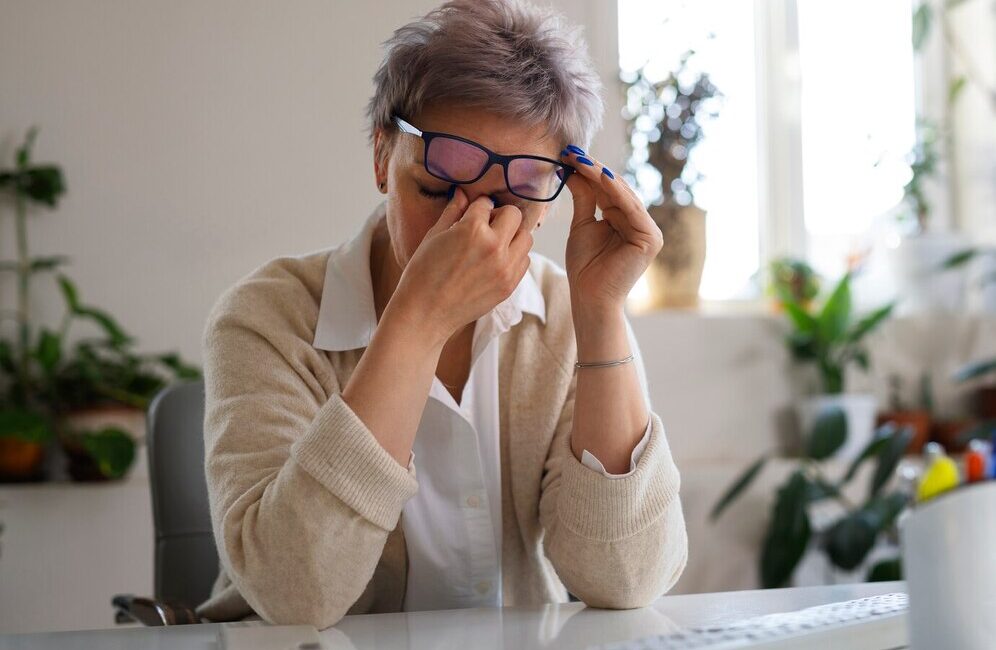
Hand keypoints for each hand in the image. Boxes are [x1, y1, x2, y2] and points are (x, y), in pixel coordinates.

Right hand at [392, 187, 532, 341]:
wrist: (425, 313)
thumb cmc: (423, 273)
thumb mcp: (434, 236)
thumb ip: (452, 212)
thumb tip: (462, 193)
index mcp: (473, 229)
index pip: (486, 203)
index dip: (477, 207)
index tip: (471, 214)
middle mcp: (494, 246)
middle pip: (514, 215)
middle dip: (500, 216)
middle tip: (486, 227)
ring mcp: (505, 268)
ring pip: (526, 237)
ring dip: (512, 235)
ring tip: (494, 244)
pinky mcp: (509, 285)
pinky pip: (524, 260)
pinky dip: (514, 256)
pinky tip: (496, 261)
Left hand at [560, 149, 662, 312]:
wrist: (589, 297)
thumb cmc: (585, 267)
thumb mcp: (583, 225)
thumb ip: (584, 198)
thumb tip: (573, 170)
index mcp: (626, 219)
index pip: (607, 190)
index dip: (589, 171)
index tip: (568, 155)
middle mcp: (640, 223)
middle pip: (616, 189)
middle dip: (593, 170)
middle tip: (572, 152)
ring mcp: (649, 231)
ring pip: (623, 195)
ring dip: (601, 176)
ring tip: (581, 160)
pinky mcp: (651, 239)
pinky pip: (631, 209)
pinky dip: (616, 192)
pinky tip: (600, 176)